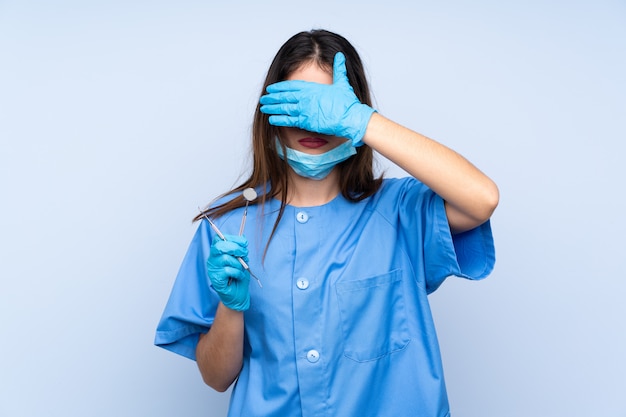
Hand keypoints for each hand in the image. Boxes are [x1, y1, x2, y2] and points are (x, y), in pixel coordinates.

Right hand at [206, 234, 250, 311]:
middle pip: (220, 246)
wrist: (238, 294)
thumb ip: (241, 249)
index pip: (219, 238)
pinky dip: (237, 273)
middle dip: (235, 248)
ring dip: (238, 263)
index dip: (232, 238)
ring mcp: (213, 269)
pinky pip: (228, 270)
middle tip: (244, 253)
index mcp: (218, 252)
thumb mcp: (242, 260)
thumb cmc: (239, 276)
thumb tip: (244, 239)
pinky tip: (239, 277)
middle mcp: (212, 259)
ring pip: (226, 259)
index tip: (244, 243)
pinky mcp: (215, 279)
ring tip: (241, 269)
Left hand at [259, 52, 374, 146]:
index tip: (271, 89)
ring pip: (284, 108)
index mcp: (313, 88)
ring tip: (263, 108)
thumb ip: (338, 69)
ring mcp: (305, 110)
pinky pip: (289, 120)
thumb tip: (339, 56)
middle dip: (272, 97)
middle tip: (263, 98)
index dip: (280, 87)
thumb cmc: (348, 103)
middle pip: (284, 96)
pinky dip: (279, 119)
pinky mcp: (306, 122)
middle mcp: (306, 98)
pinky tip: (271, 119)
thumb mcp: (342, 83)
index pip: (292, 86)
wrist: (350, 118)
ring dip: (272, 108)